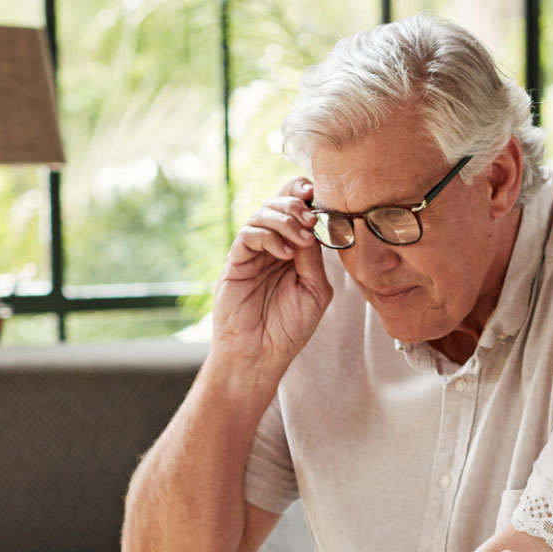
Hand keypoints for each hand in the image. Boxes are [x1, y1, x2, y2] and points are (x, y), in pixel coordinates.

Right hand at [210, 176, 334, 378]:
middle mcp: (271, 247)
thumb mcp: (315, 290)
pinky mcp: (235, 263)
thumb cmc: (288, 328)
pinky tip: (285, 254)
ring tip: (301, 239)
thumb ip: (314, 258)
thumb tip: (313, 226)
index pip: (295, 210)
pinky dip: (268, 237)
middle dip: (296, 205)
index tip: (317, 195)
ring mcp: (252, 254)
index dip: (303, 195)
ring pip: (261, 214)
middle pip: (277, 204)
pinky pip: (247, 235)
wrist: (260, 355)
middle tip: (310, 220)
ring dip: (285, 220)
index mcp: (292, 250)